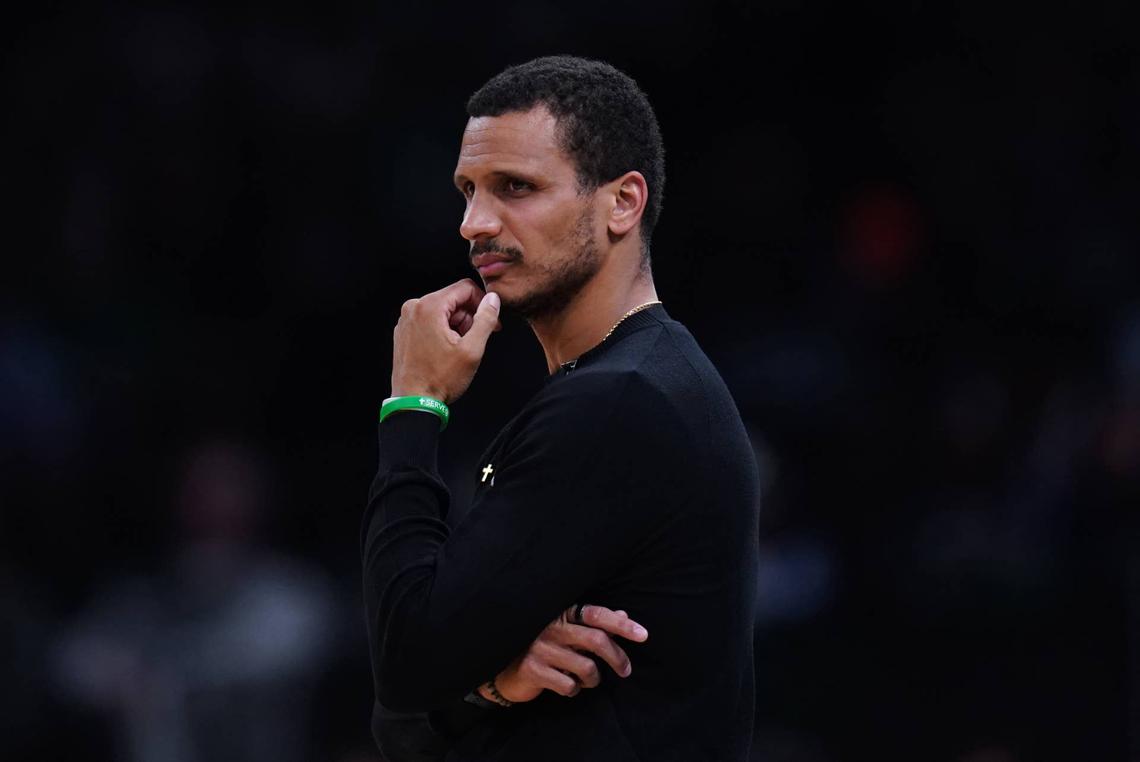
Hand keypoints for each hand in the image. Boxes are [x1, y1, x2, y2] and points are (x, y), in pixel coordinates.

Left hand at [391, 278, 501, 403]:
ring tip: (461, 348)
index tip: (491, 320)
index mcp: (429, 307)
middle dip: (469, 316)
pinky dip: (443, 331)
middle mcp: (414, 308)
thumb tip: (492, 300)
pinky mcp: (404, 332)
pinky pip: (430, 321)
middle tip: (478, 339)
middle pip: (453, 299)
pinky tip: (447, 351)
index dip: (483, 302)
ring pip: (442, 310)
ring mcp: (407, 320)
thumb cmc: (439, 379)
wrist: (414, 402)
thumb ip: (485, 319)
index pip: (464, 288)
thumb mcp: (472, 349)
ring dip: (457, 325)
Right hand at [482, 604, 649, 703]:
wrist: (503, 669)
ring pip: (586, 667)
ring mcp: (540, 648)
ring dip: (593, 680)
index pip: (597, 614)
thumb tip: (624, 615)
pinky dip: (574, 691)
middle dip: (617, 658)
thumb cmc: (543, 647)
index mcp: (562, 614)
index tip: (643, 635)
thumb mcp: (568, 632)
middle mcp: (551, 627)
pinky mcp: (532, 669)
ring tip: (587, 681)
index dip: (622, 625)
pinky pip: (569, 685)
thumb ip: (594, 624)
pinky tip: (566, 687)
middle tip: (626, 671)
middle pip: (596, 641)